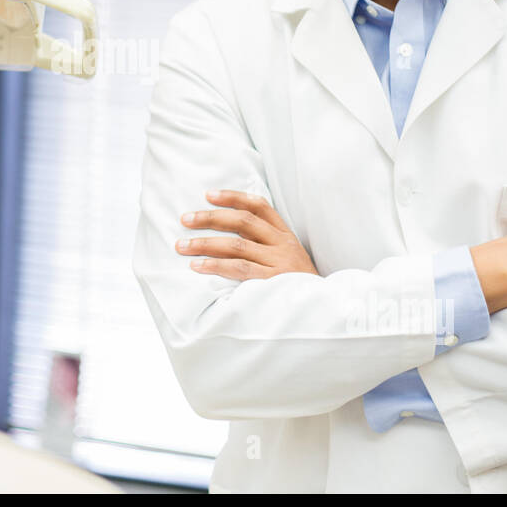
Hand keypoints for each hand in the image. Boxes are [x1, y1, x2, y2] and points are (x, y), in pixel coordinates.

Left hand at [176, 190, 317, 279]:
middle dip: (210, 218)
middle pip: (243, 222)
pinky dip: (216, 266)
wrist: (323, 311)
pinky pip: (239, 269)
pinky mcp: (272, 282)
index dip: (233, 198)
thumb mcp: (289, 258)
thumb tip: (230, 232)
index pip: (259, 206)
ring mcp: (278, 263)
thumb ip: (266, 243)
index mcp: (285, 235)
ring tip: (182, 246)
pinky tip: (198, 266)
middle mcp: (282, 245)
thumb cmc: (298, 285)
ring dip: (205, 244)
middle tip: (185, 220)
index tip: (209, 195)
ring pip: (236, 245)